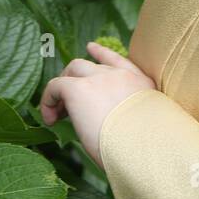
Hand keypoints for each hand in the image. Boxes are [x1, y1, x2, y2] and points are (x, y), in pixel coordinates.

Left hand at [39, 41, 156, 167]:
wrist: (145, 149)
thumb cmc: (149, 151)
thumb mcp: (148, 129)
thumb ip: (133, 123)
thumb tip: (118, 138)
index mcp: (142, 84)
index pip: (119, 60)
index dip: (102, 54)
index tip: (91, 47)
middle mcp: (122, 76)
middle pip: (90, 66)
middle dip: (77, 79)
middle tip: (70, 106)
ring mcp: (100, 78)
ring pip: (73, 70)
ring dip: (63, 88)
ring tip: (57, 114)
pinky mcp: (79, 89)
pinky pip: (55, 86)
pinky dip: (48, 101)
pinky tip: (50, 121)